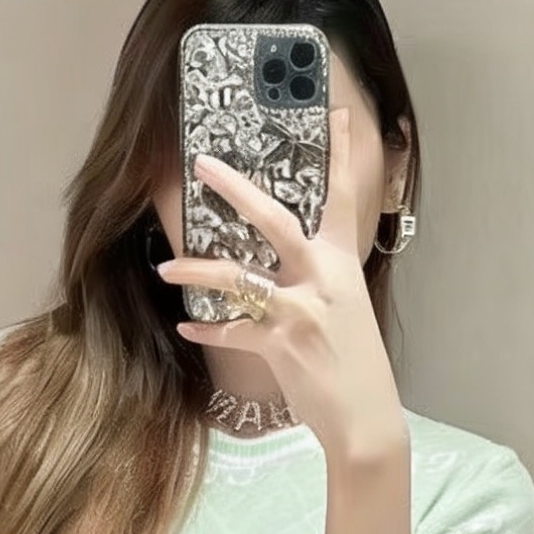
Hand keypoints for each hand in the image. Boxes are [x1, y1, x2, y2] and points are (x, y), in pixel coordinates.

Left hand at [156, 104, 405, 460]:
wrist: (367, 419)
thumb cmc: (354, 365)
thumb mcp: (345, 312)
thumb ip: (317, 283)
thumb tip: (283, 269)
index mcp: (343, 265)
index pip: (343, 199)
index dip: (339, 156)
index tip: (334, 114)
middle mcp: (324, 279)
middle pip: (275, 220)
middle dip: (237, 190)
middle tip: (204, 163)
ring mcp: (302, 310)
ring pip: (238, 277)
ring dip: (197, 270)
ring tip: (167, 268)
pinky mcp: (282, 343)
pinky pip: (232, 328)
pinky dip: (207, 329)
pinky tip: (187, 328)